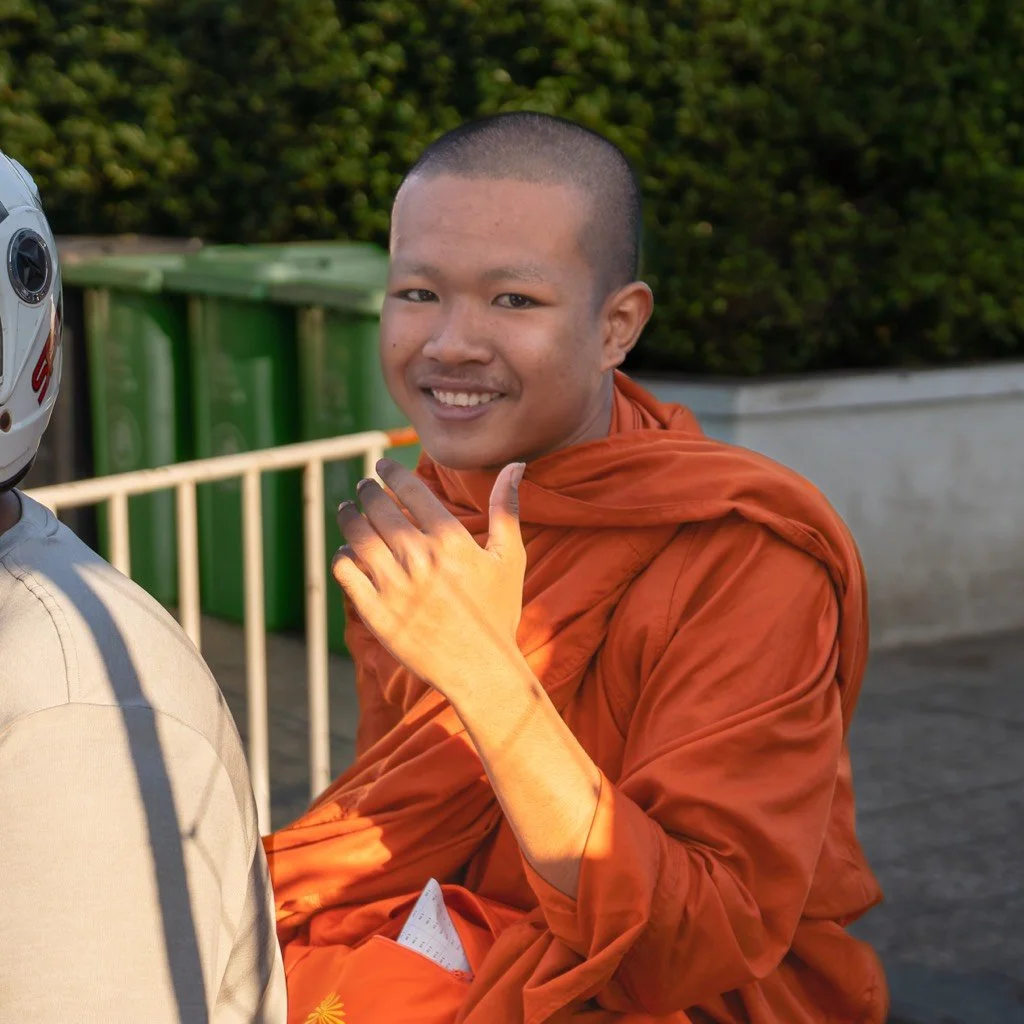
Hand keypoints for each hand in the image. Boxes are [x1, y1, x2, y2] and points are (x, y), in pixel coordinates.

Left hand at [332, 458, 526, 700]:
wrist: (480, 669)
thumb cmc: (497, 612)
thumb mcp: (509, 558)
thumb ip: (506, 509)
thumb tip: (514, 466)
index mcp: (451, 541)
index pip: (411, 490)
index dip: (391, 473)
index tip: (382, 466)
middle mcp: (419, 559)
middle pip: (379, 508)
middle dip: (366, 491)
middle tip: (363, 487)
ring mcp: (394, 587)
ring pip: (357, 536)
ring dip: (348, 516)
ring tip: (347, 510)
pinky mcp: (376, 613)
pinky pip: (346, 573)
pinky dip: (342, 556)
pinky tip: (346, 551)